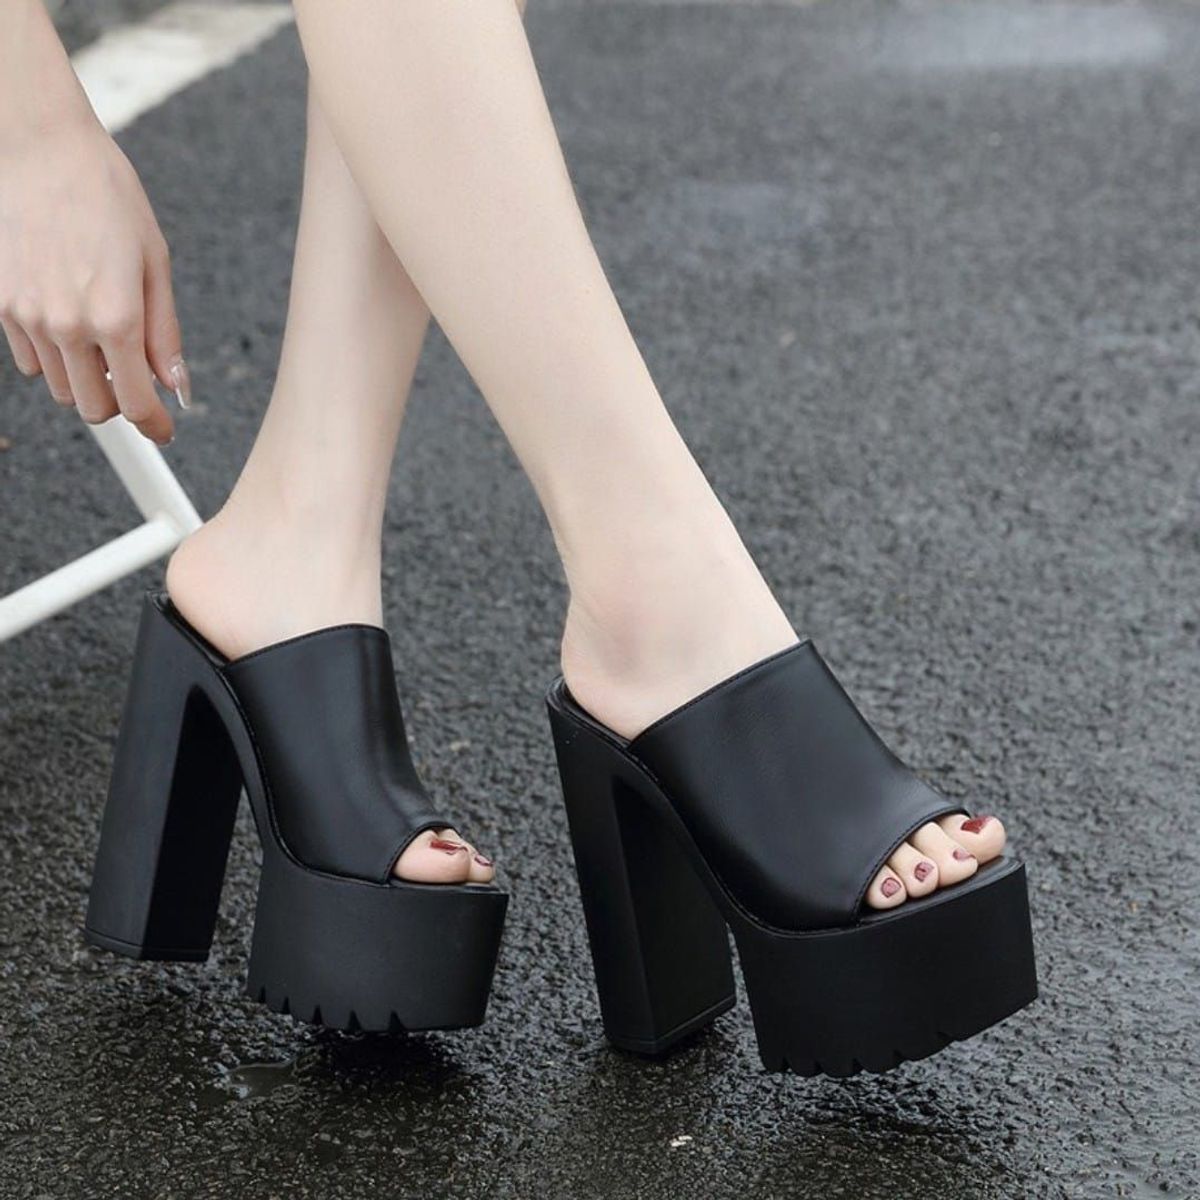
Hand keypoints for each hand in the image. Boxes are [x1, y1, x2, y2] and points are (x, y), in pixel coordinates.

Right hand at [0, 114, 185, 445]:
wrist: (38, 148)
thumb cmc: (106, 195)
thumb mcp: (155, 262)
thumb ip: (165, 333)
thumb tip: (177, 386)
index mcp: (116, 317)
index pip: (135, 404)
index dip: (154, 426)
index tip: (163, 430)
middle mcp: (67, 325)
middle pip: (94, 408)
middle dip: (119, 403)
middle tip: (135, 377)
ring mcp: (27, 316)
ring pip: (60, 387)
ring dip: (85, 379)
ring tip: (101, 336)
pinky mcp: (0, 303)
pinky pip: (30, 359)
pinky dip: (53, 355)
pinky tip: (68, 318)